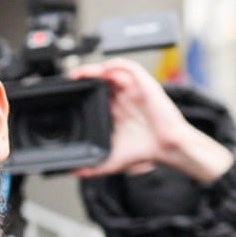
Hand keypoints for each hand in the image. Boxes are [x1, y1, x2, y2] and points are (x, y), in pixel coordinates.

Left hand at [68, 58, 233, 182]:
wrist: (167, 148)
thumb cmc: (145, 151)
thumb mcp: (111, 160)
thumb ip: (92, 167)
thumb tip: (72, 171)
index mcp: (115, 111)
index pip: (95, 94)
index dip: (81, 90)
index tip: (67, 92)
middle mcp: (123, 99)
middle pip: (101, 80)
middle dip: (85, 77)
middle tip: (71, 79)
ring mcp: (134, 91)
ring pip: (113, 71)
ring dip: (96, 69)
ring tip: (82, 73)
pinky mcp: (145, 86)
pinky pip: (131, 68)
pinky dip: (118, 65)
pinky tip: (105, 69)